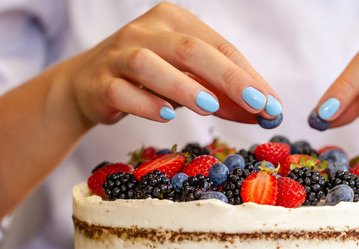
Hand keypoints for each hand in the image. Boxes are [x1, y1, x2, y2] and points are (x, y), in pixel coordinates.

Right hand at [55, 2, 281, 127]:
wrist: (86, 85)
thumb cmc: (147, 80)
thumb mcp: (186, 80)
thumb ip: (221, 94)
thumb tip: (264, 113)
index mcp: (173, 21)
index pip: (218, 45)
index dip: (247, 75)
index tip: (272, 104)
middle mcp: (145, 31)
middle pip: (190, 50)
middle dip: (228, 78)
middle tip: (256, 104)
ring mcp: (119, 55)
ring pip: (150, 65)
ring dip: (182, 86)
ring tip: (209, 106)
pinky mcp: (100, 83)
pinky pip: (122, 91)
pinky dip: (144, 103)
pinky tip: (165, 116)